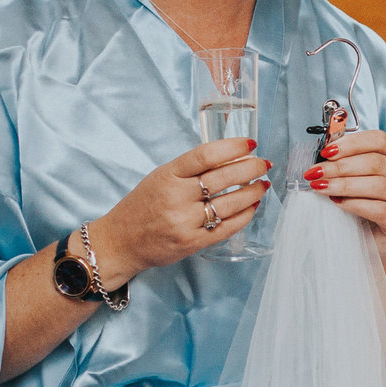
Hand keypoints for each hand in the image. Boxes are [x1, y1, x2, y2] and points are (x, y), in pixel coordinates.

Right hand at [92, 138, 270, 274]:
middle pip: (223, 178)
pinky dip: (245, 215)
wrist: (120, 242)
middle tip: (264, 164)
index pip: (205, 155)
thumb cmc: (142, 207)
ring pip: (230, 203)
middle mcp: (176, 197)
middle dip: (250, 169)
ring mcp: (185, 221)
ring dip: (252, 192)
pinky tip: (253, 206)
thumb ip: (189, 170)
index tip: (251, 144)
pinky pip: (227, 227)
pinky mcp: (193, 242)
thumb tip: (230, 157)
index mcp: (167, 175)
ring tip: (263, 184)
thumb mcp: (159, 178)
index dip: (232, 147)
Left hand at [302, 128, 385, 264]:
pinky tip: (339, 204)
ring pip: (379, 184)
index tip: (326, 152)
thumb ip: (343, 167)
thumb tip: (320, 157)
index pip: (379, 140)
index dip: (352, 143)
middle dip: (341, 166)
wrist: (369, 246)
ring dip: (345, 185)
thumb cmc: (358, 211)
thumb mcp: (351, 182)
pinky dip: (356, 204)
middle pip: (377, 162)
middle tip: (316, 173)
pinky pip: (381, 209)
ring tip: (322, 188)